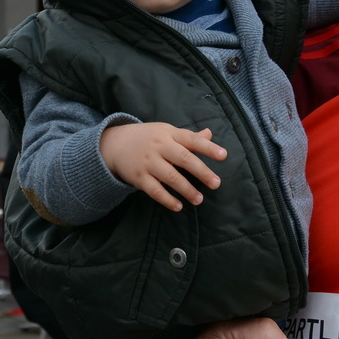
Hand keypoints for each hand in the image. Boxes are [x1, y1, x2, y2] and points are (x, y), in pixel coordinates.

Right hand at [99, 123, 225, 211]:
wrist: (115, 144)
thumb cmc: (148, 138)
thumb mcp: (166, 132)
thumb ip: (188, 136)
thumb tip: (209, 134)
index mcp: (169, 134)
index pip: (192, 139)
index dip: (208, 147)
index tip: (224, 155)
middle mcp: (159, 146)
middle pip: (184, 159)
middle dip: (202, 172)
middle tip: (216, 183)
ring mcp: (148, 162)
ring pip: (171, 177)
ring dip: (186, 190)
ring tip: (199, 200)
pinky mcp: (139, 177)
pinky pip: (155, 190)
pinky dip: (167, 199)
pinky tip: (178, 206)